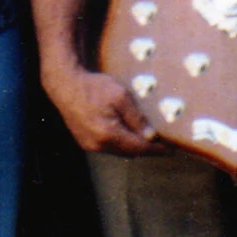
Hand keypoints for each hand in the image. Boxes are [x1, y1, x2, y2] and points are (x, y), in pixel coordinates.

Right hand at [45, 63, 163, 155]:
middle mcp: (99, 145)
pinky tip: (124, 130)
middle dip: (146, 148)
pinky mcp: (84, 141)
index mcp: (109, 135)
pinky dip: (119, 141)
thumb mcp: (120, 96)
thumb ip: (137, 118)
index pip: (140, 148)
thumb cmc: (93, 87)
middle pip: (130, 152)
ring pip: (118, 150)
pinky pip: (108, 146)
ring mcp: (90, 145)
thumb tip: (152, 137)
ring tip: (144, 135)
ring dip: (131, 145)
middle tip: (161, 141)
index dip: (158, 149)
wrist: (64, 84)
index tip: (172, 149)